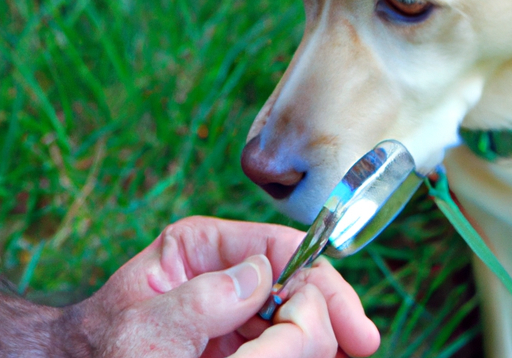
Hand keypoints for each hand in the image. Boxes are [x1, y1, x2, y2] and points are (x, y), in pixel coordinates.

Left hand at [79, 216, 379, 357]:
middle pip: (301, 285)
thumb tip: (265, 276)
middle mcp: (229, 271)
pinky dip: (302, 351)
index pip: (279, 246)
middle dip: (320, 322)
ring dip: (313, 342)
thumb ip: (203, 299)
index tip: (354, 330)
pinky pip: (287, 341)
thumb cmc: (105, 347)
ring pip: (302, 317)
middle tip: (340, 357)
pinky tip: (319, 357)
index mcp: (204, 248)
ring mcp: (240, 308)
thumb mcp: (145, 325)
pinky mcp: (245, 340)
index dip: (322, 280)